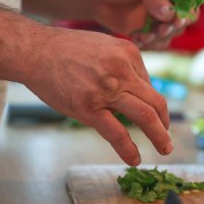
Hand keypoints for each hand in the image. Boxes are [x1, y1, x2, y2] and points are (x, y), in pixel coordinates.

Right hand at [24, 27, 172, 165]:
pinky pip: (117, 134)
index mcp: (128, 52)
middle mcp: (122, 70)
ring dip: (159, 136)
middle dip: (165, 122)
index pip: (149, 83)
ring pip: (145, 117)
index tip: (151, 113)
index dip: (151, 101)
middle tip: (167, 134)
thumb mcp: (103, 44)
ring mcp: (107, 90)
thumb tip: (134, 87)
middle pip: (155, 102)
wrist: (36, 50)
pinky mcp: (89, 108)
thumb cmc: (66, 47)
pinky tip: (134, 159)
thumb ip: (121, 63)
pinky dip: (129, 149)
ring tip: (164, 148)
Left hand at [89, 0, 197, 48]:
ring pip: (175, 31)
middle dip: (176, 25)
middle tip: (161, 29)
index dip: (188, 8)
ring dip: (161, 36)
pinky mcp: (152, 29)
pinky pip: (160, 41)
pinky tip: (137, 38)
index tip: (177, 19)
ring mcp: (163, 14)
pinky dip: (151, 43)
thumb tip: (169, 13)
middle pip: (188, 16)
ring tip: (144, 36)